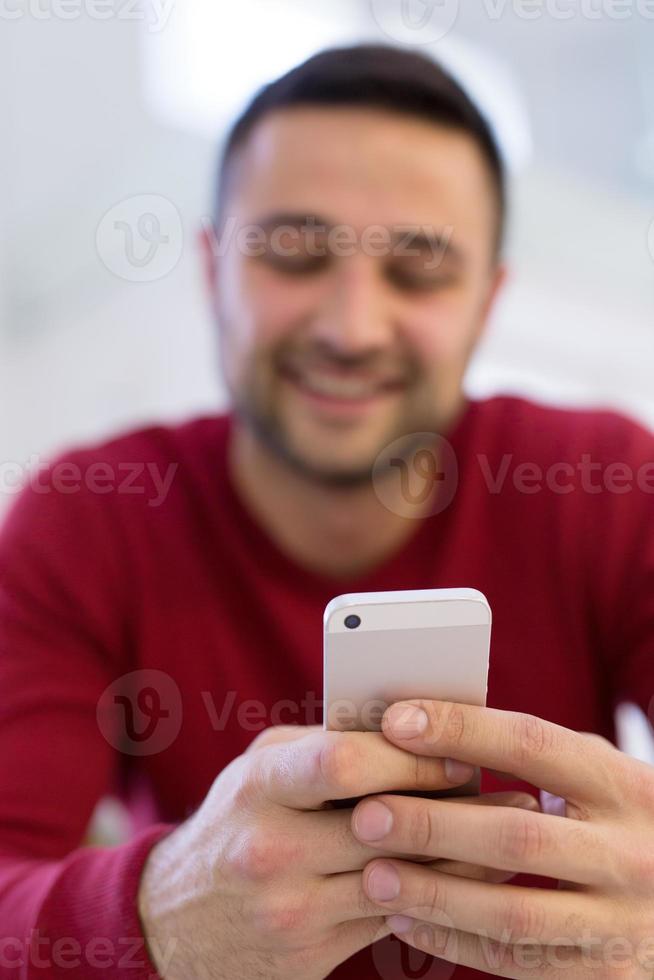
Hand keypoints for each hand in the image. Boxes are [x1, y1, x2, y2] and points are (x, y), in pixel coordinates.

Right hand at [138, 723, 537, 978]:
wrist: (173, 922)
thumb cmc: (236, 823)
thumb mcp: (263, 771)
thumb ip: (326, 747)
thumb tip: (416, 729)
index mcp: (260, 785)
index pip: (343, 760)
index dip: (410, 757)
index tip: (459, 753)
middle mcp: (269, 848)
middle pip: (384, 824)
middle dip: (452, 808)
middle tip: (505, 793)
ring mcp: (288, 909)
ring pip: (402, 879)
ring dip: (465, 857)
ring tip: (510, 834)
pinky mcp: (308, 955)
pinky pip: (392, 920)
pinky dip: (438, 895)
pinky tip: (471, 877)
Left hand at [352, 699, 653, 976]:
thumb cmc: (631, 822)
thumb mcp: (608, 777)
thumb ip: (544, 755)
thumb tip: (439, 725)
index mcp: (624, 785)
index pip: (533, 744)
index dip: (462, 730)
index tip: (397, 721)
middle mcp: (629, 852)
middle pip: (516, 836)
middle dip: (433, 825)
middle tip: (366, 814)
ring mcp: (622, 920)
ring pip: (513, 912)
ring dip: (435, 894)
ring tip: (373, 875)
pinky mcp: (608, 973)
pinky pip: (519, 961)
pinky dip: (457, 941)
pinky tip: (407, 920)